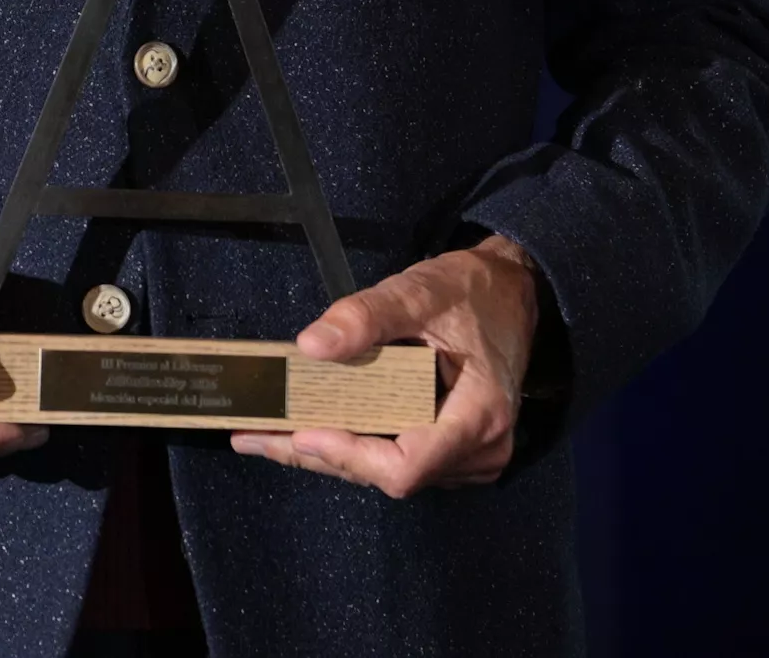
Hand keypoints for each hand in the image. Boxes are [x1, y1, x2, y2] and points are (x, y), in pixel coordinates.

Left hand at [229, 236, 539, 496]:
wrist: (513, 293)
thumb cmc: (471, 292)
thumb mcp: (418, 291)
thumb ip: (366, 316)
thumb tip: (310, 346)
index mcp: (478, 417)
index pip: (405, 467)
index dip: (349, 456)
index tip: (300, 433)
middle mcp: (479, 452)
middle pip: (387, 476)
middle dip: (319, 456)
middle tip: (255, 437)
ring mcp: (470, 459)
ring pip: (387, 473)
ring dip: (329, 455)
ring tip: (266, 436)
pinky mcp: (456, 454)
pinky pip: (397, 461)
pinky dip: (353, 447)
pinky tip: (309, 431)